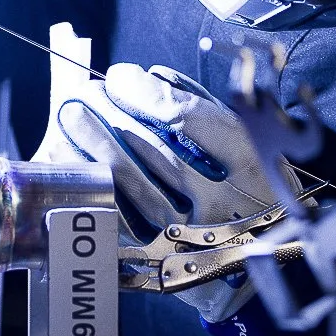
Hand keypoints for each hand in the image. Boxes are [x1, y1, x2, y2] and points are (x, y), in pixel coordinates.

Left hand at [52, 63, 301, 322]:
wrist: (264, 256)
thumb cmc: (249, 180)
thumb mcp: (241, 135)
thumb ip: (196, 102)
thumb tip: (144, 78)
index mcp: (249, 163)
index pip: (185, 118)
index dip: (143, 92)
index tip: (120, 76)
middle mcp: (222, 203)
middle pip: (152, 150)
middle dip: (110, 114)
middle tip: (85, 90)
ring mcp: (189, 238)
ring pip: (129, 185)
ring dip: (93, 144)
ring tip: (71, 114)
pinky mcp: (160, 259)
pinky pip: (115, 218)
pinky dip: (91, 185)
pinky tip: (72, 159)